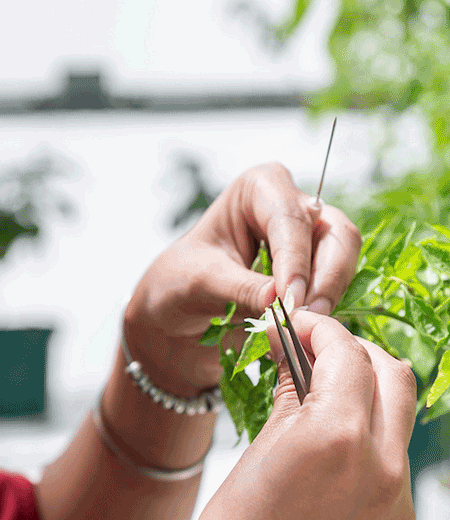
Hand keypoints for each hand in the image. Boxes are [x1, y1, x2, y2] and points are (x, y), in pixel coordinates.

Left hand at [124, 162, 361, 394]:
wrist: (175, 313)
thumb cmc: (178, 283)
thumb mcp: (201, 283)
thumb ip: (241, 288)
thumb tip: (280, 300)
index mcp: (258, 189)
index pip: (290, 219)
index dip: (295, 260)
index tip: (290, 299)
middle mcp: (290, 206)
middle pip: (334, 234)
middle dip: (325, 277)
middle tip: (307, 316)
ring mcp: (307, 239)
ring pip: (344, 260)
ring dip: (331, 294)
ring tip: (304, 327)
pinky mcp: (315, 273)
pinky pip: (338, 287)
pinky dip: (327, 308)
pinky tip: (306, 331)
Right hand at [161, 310, 420, 519]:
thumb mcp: (255, 455)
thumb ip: (292, 399)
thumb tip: (297, 357)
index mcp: (334, 438)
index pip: (345, 354)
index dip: (319, 330)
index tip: (298, 326)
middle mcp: (383, 468)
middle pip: (394, 375)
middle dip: (356, 353)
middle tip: (319, 354)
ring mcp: (401, 509)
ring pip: (401, 425)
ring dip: (366, 402)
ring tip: (325, 408)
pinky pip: (396, 478)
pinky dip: (369, 457)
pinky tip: (331, 472)